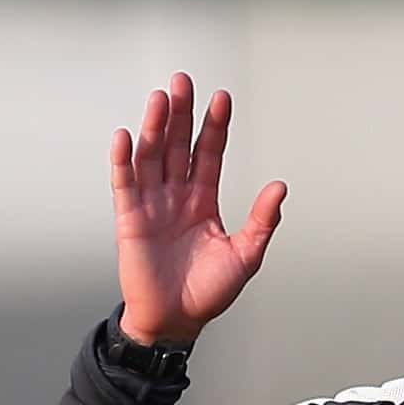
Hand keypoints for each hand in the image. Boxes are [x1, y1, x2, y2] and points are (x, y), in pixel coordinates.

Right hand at [112, 71, 284, 349]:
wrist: (175, 322)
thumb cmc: (207, 293)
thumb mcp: (245, 255)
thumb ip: (262, 221)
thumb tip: (280, 187)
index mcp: (203, 200)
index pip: (209, 153)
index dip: (215, 126)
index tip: (222, 98)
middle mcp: (176, 196)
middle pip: (178, 145)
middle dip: (182, 113)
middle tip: (183, 82)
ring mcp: (152, 205)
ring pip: (151, 157)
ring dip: (154, 127)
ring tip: (160, 99)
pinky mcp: (130, 220)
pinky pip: (125, 185)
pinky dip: (123, 161)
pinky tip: (126, 136)